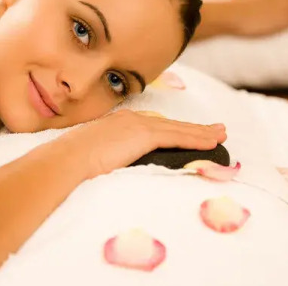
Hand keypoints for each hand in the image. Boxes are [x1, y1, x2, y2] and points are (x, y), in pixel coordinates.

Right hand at [59, 109, 226, 177]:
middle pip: (168, 124)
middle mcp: (128, 119)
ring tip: (220, 134)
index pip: (151, 125)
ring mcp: (136, 125)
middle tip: (214, 129)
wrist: (67, 158)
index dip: (171, 128)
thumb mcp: (92, 157)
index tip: (184, 131)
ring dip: (201, 132)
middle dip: (192, 127)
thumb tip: (113, 170)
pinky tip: (211, 142)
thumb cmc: (72, 163)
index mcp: (116, 123)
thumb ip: (108, 157)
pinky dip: (196, 139)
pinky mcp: (143, 134)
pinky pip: (177, 137)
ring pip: (177, 129)